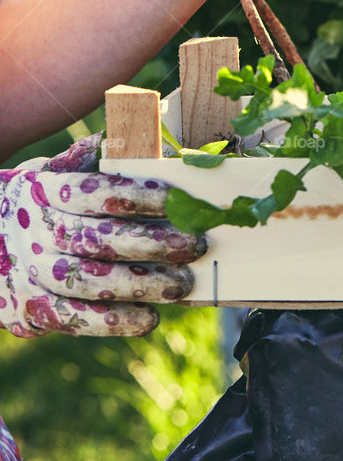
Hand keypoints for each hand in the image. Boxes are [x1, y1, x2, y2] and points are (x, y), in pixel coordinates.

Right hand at [0, 135, 206, 337]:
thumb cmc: (32, 203)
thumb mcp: (47, 172)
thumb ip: (82, 159)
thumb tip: (119, 138)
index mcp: (44, 193)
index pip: (93, 193)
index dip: (136, 196)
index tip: (176, 199)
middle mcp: (36, 233)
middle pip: (98, 240)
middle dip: (152, 243)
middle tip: (195, 244)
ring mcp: (30, 273)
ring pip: (89, 283)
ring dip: (141, 285)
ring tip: (182, 284)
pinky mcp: (29, 309)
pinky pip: (74, 319)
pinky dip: (112, 322)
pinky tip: (148, 317)